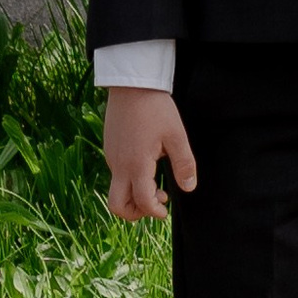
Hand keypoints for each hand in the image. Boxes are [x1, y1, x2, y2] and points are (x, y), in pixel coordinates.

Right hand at [105, 87, 196, 219]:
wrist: (132, 85)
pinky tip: (147, 163)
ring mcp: (111, 157)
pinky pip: (116, 173)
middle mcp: (119, 165)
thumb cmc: (156, 108)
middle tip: (155, 202)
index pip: (142, 202)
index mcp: (136, 164)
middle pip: (116, 205)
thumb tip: (189, 188)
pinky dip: (130, 179)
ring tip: (155, 180)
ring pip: (116, 189)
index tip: (166, 210)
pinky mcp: (109, 148)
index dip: (155, 211)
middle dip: (135, 212)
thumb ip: (184, 164)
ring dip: (134, 194)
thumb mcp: (176, 135)